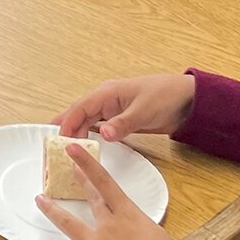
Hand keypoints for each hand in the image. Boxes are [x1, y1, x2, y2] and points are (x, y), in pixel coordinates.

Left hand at [20, 144, 190, 239]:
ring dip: (53, 210)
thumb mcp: (159, 236)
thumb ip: (142, 228)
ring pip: (69, 223)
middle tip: (67, 167)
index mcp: (129, 214)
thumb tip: (137, 231)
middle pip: (90, 198)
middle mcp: (109, 225)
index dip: (88, 164)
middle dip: (78, 181)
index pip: (105, 182)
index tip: (74, 149)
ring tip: (40, 199)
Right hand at [53, 73, 196, 141]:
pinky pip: (98, 124)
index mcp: (108, 93)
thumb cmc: (165, 96)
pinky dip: (89, 133)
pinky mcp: (120, 117)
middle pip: (79, 113)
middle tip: (52, 145)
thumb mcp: (144, 111)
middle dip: (65, 127)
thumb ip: (123, 123)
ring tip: (63, 147)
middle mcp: (106, 99)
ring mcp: (113, 108)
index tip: (57, 139)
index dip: (67, 122)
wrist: (187, 98)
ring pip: (87, 119)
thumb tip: (103, 134)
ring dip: (76, 131)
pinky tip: (84, 143)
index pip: (80, 107)